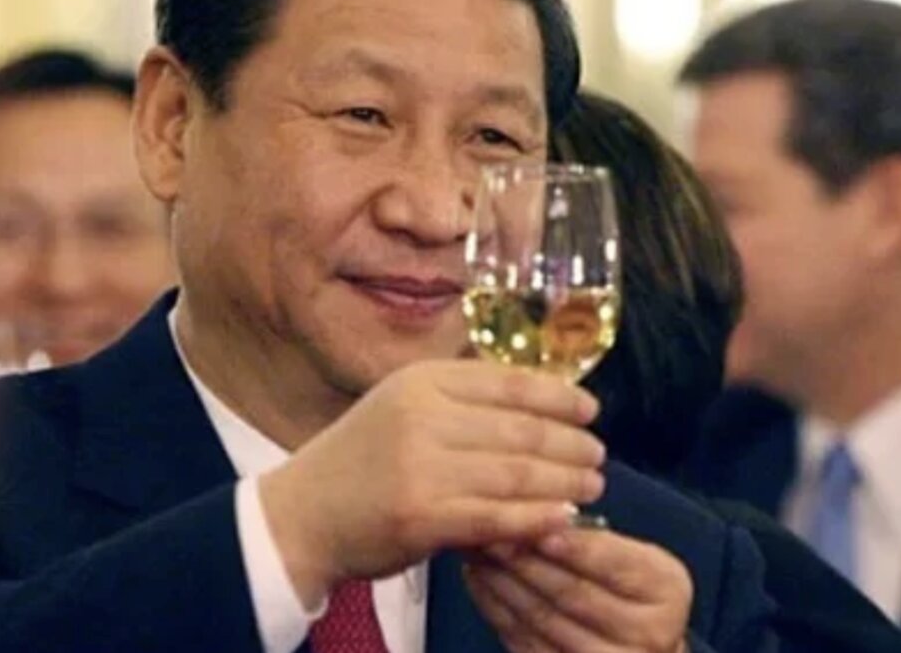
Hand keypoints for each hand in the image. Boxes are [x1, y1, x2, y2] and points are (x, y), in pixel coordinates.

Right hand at [259, 360, 605, 605]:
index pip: (511, 382)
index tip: (591, 411)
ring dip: (563, 483)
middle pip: (521, 428)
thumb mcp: (404, 406)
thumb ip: (462, 398)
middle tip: (598, 457)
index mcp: (423, 381)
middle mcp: (423, 415)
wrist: (302, 514)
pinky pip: (496, 517)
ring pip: (516, 473)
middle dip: (570, 444)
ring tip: (591, 487)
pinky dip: (535, 519)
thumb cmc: (363, 460)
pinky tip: (562, 519)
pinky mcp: (421, 516)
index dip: (560, 397)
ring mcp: (421, 466)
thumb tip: (541, 398)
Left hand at [463, 528, 690, 652]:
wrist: (638, 642)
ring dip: (503, 584)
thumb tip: (539, 511)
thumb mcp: (631, 555)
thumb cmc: (627, 584)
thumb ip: (595, 539)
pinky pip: (527, 645)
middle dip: (525, 560)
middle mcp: (651, 632)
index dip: (573, 546)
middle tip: (489, 530)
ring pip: (545, 621)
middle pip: (575, 594)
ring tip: (476, 550)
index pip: (613, 563)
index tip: (535, 526)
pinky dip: (498, 612)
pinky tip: (479, 582)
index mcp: (667, 587)